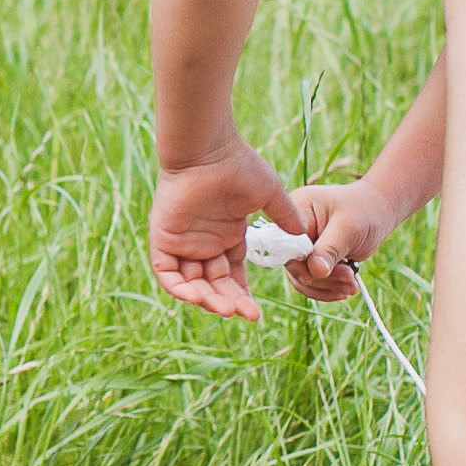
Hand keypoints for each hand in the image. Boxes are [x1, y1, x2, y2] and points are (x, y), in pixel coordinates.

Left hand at [148, 140, 306, 322]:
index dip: (242, 295)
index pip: (232, 276)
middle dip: (229, 302)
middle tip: (246, 315)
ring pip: (191, 284)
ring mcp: (183, 242)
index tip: (256, 314)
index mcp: (226, 236)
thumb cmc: (237, 165)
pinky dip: (179, 289)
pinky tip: (199, 298)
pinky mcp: (163, 239)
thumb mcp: (269, 195)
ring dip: (208, 300)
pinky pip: (167, 274)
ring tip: (227, 310)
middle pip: (214, 284)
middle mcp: (204, 242)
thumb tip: (303, 236)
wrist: (208, 149)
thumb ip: (284, 216)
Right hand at [285, 178, 404, 301]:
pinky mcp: (311, 259)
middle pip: (294, 265)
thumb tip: (314, 271)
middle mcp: (292, 229)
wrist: (377, 210)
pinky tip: (347, 288)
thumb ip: (329, 249)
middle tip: (349, 279)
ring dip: (328, 287)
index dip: (299, 263)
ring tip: (351, 286)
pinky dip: (329, 288)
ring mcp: (301, 246)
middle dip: (321, 278)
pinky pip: (312, 280)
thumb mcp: (348, 228)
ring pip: (302, 277)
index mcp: (295, 211)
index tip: (322, 273)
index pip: (286, 244)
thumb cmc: (364, 210)